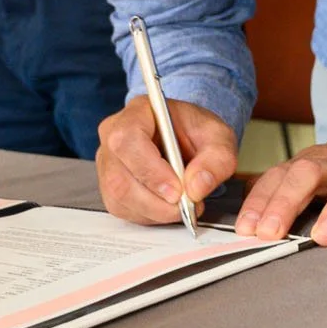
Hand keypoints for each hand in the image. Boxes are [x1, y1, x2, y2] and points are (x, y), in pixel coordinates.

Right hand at [95, 97, 237, 225]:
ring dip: (154, 211)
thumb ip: (216, 159)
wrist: (187, 138)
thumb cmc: (197, 132)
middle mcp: (113, 135)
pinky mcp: (109, 186)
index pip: (128, 139)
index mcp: (137, 112)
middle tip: (185, 206)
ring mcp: (107, 162)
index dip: (150, 170)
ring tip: (182, 207)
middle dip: (155, 200)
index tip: (177, 190)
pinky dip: (148, 216)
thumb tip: (196, 187)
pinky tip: (167, 208)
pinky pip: (121, 209)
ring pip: (118, 197)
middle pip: (119, 176)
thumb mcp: (219, 137)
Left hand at [236, 122, 326, 245]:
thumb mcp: (314, 174)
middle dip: (286, 202)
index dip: (259, 202)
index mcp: (311, 164)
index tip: (245, 229)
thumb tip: (245, 219)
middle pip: (307, 173)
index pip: (279, 177)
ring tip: (323, 238)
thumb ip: (282, 192)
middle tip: (270, 233)